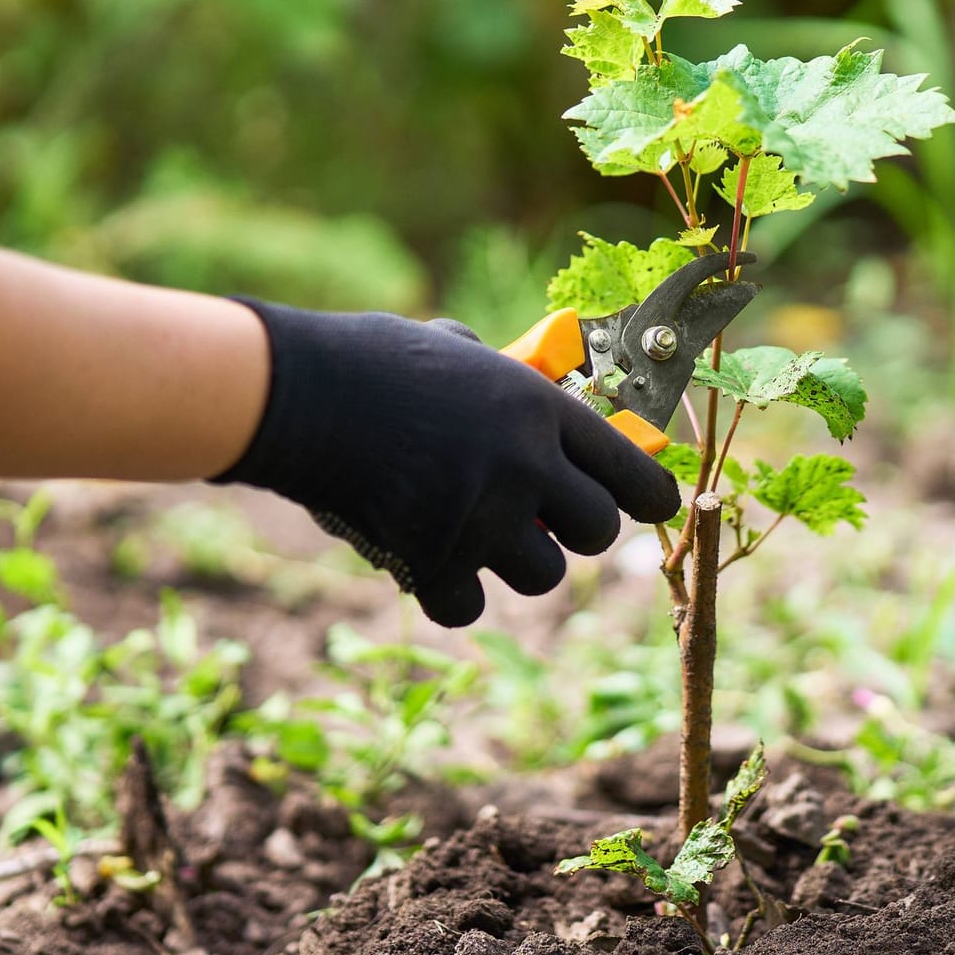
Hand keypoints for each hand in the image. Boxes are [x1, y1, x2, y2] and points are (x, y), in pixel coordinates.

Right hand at [216, 302, 681, 625]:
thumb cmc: (369, 361)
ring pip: (543, 576)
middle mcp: (527, 467)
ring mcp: (484, 519)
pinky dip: (452, 593)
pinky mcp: (435, 561)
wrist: (302, 396)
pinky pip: (471, 606)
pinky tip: (428, 564)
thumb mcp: (453, 348)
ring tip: (476, 536)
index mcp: (540, 410)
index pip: (631, 470)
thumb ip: (497, 373)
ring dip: (515, 563)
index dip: (649, 496)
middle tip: (544, 520)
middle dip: (574, 530)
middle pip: (596, 532)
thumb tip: (517, 370)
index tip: (652, 507)